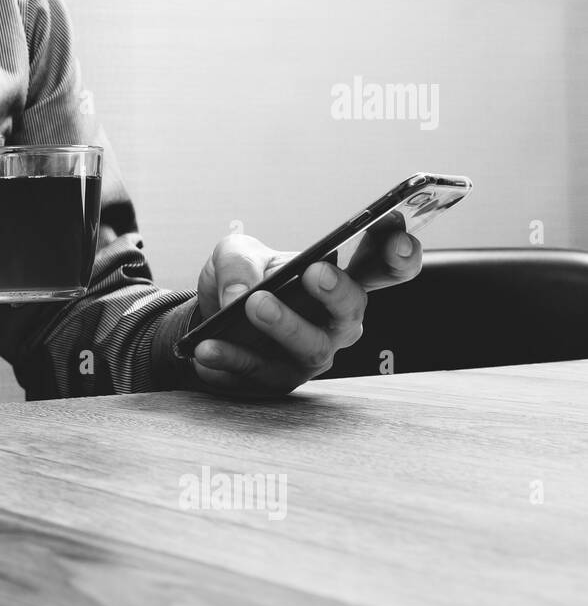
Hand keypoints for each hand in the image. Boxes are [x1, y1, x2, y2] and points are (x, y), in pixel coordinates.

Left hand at [189, 229, 421, 394]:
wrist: (208, 319)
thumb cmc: (242, 280)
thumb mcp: (234, 254)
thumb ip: (239, 261)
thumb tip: (240, 294)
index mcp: (339, 280)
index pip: (380, 267)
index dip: (398, 252)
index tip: (396, 226)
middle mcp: (336, 321)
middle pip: (353, 309)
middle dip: (338, 291)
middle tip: (316, 272)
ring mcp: (311, 354)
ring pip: (312, 346)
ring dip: (284, 324)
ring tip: (254, 304)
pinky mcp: (278, 380)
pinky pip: (258, 370)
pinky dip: (232, 356)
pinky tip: (208, 346)